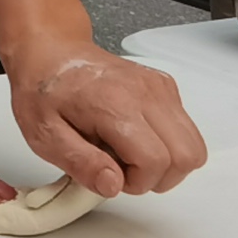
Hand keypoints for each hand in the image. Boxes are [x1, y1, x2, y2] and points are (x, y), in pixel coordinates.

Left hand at [7, 44, 206, 198]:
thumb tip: (113, 186)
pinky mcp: (166, 87)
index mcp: (114, 104)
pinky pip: (185, 131)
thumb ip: (81, 163)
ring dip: (166, 164)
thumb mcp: (45, 135)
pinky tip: (134, 138)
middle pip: (186, 156)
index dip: (136, 183)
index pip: (155, 161)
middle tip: (123, 169)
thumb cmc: (44, 91)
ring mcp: (160, 88)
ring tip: (129, 155)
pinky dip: (167, 146)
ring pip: (194, 146)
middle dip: (158, 178)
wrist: (51, 52)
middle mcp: (146, 93)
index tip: (112, 176)